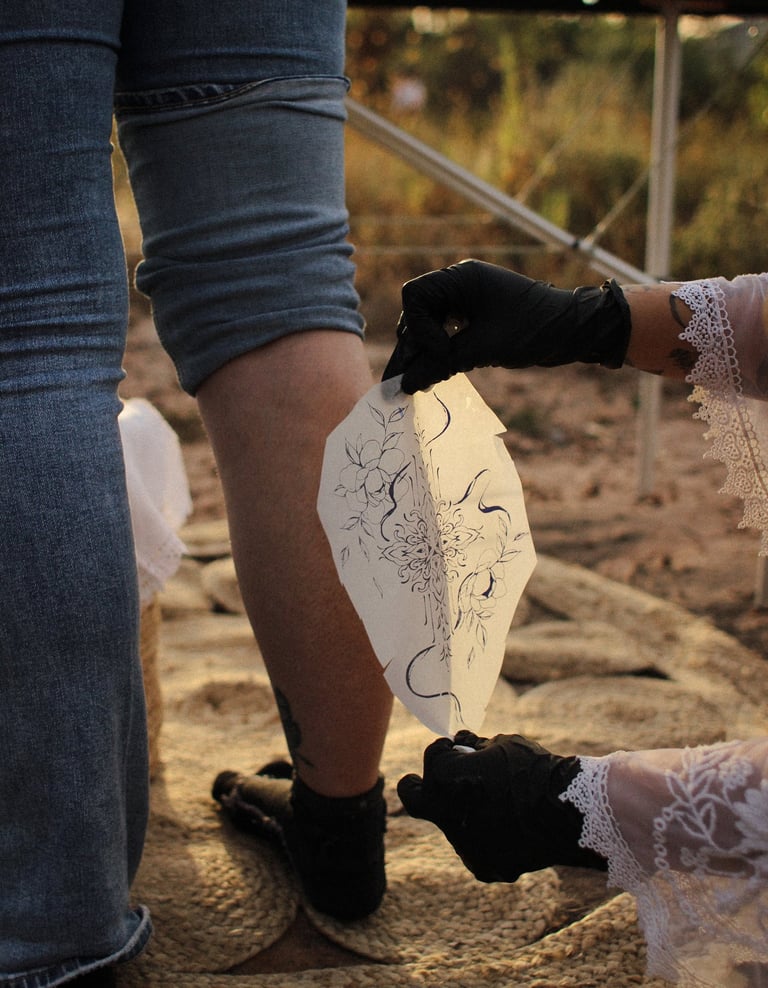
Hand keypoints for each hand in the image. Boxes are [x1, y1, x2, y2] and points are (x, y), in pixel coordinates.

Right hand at [382, 259, 630, 393]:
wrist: (575, 330)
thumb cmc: (534, 330)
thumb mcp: (484, 349)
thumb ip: (442, 363)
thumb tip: (406, 384)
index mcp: (462, 278)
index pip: (414, 296)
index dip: (418, 328)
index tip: (439, 353)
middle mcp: (461, 283)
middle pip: (417, 312)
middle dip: (414, 346)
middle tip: (407, 383)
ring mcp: (467, 299)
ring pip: (429, 325)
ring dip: (425, 353)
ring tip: (420, 384)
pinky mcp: (475, 316)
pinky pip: (446, 332)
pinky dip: (440, 352)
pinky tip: (437, 374)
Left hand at [397, 730, 605, 881]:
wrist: (566, 811)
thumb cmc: (532, 769)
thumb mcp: (502, 744)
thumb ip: (475, 747)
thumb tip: (461, 745)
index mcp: (443, 777)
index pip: (433, 757)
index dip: (444, 749)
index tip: (453, 746)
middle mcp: (443, 813)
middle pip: (413, 797)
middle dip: (415, 786)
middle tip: (420, 781)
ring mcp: (462, 843)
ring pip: (453, 823)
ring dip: (464, 811)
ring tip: (498, 802)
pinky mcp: (482, 866)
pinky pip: (477, 846)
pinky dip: (486, 836)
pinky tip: (511, 827)